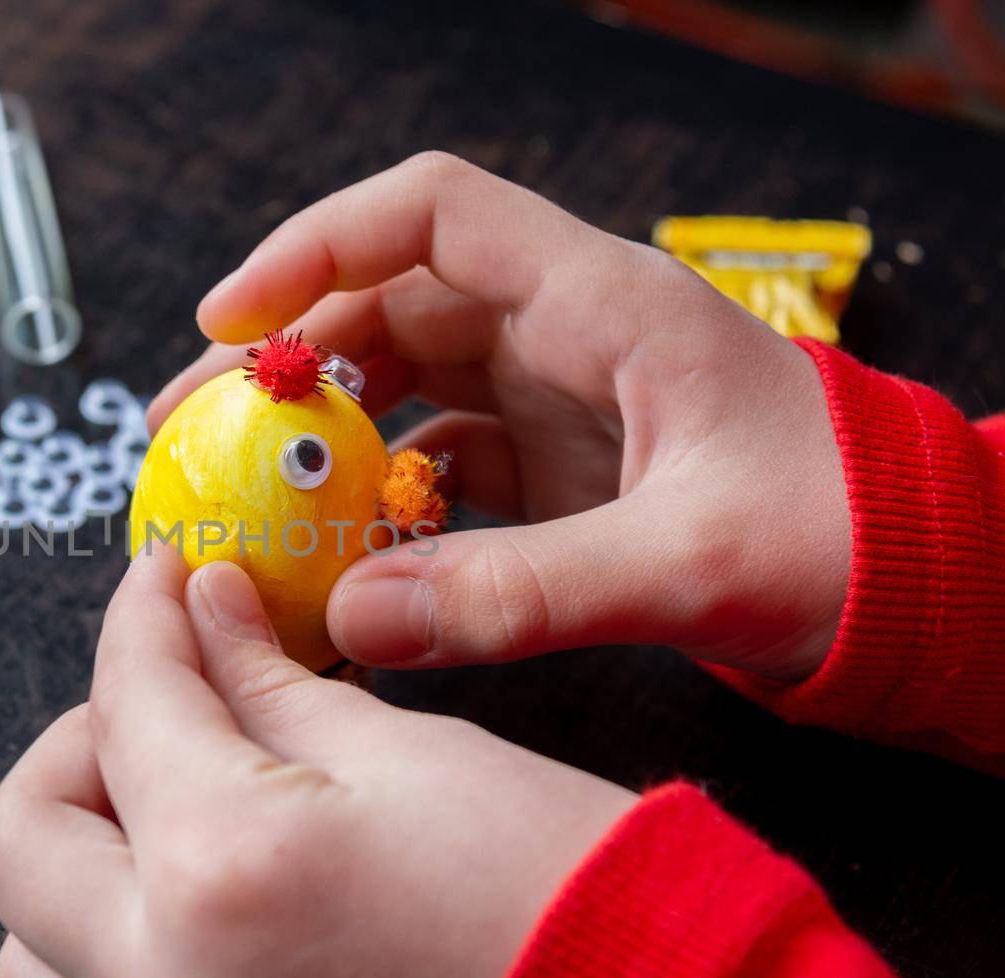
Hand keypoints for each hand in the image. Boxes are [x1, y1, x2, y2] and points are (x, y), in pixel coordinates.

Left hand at [0, 552, 635, 977]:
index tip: (169, 581)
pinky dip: (116, 938)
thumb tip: (198, 615)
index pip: (127, 706)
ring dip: (79, 853)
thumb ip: (266, 682)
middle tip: (166, 699)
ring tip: (179, 802)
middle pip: (18, 840)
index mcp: (225, 874)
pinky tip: (202, 885)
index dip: (142, 620)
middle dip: (79, 742)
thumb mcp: (408, 756)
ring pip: (34, 949)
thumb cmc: (568, 899)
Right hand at [150, 152, 850, 680]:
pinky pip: (443, 467)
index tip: (230, 320)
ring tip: (251, 495)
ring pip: (408, 386)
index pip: (433, 216)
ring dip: (328, 433)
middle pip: (392, 303)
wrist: (921, 588)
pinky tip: (349, 558)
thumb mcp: (687, 564)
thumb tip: (354, 618)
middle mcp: (569, 335)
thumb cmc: (843, 540)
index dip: (317, 247)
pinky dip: (385, 504)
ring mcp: (560, 403)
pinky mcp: (560, 470)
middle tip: (197, 430)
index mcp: (605, 305)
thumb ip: (522, 594)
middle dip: (287, 358)